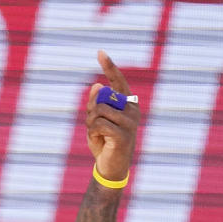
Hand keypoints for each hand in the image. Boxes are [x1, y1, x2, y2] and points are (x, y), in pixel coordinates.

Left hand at [86, 50, 139, 182]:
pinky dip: (92, 133)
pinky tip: (100, 142)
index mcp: (128, 105)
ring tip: (98, 136)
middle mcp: (132, 110)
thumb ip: (96, 104)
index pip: (118, 82)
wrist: (110, 168)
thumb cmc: (104, 143)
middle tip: (95, 129)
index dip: (109, 67)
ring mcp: (130, 122)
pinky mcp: (123, 134)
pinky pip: (98, 124)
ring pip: (98, 111)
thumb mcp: (96, 121)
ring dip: (90, 125)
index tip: (100, 52)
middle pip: (101, 99)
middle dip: (91, 113)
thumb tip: (97, 85)